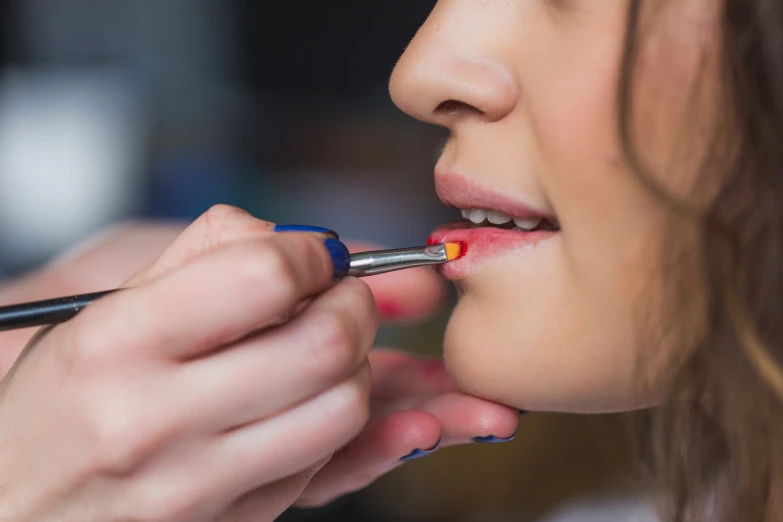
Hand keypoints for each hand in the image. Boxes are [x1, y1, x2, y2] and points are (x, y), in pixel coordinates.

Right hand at [0, 205, 376, 521]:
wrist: (17, 510)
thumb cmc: (61, 402)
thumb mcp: (102, 311)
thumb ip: (202, 256)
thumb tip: (299, 240)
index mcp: (119, 343)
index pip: (263, 277)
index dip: (313, 254)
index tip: (319, 256)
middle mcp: (156, 418)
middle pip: (323, 344)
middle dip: (355, 306)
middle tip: (343, 297)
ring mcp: (196, 483)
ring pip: (342, 409)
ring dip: (354, 368)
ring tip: (326, 352)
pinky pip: (322, 460)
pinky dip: (330, 419)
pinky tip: (300, 402)